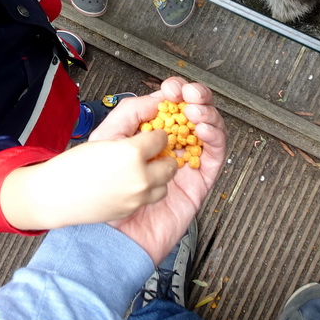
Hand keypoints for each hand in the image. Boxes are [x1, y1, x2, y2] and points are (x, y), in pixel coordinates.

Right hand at [0, 123, 177, 230]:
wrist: (56, 196)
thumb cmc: (74, 165)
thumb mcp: (103, 133)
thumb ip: (131, 117)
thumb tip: (154, 104)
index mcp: (132, 153)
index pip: (162, 138)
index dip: (154, 134)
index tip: (148, 135)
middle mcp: (140, 177)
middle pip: (171, 163)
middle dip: (161, 156)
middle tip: (148, 153)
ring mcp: (138, 198)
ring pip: (165, 183)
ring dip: (157, 175)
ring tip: (140, 170)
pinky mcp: (134, 211)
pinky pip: (152, 198)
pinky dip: (147, 190)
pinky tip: (131, 184)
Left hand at [92, 77, 226, 263]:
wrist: (112, 232)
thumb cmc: (105, 191)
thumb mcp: (108, 141)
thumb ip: (129, 114)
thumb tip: (156, 100)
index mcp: (151, 133)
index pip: (171, 105)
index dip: (176, 91)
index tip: (171, 87)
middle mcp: (172, 145)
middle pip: (196, 113)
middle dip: (197, 97)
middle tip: (190, 94)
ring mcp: (188, 162)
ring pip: (210, 130)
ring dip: (208, 114)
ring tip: (196, 110)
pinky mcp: (200, 181)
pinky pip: (215, 156)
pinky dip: (215, 138)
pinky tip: (204, 129)